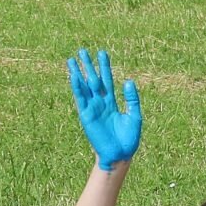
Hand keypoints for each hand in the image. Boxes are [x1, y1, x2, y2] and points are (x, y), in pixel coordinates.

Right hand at [69, 49, 141, 169]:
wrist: (120, 154)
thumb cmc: (129, 138)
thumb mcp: (134, 116)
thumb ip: (131, 99)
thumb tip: (128, 81)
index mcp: (111, 102)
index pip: (107, 80)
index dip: (104, 66)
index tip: (102, 53)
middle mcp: (100, 103)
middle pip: (93, 80)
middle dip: (88, 66)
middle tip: (82, 50)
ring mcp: (92, 108)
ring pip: (83, 87)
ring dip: (77, 73)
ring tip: (71, 60)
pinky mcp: (86, 116)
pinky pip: (80, 99)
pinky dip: (77, 88)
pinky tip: (73, 76)